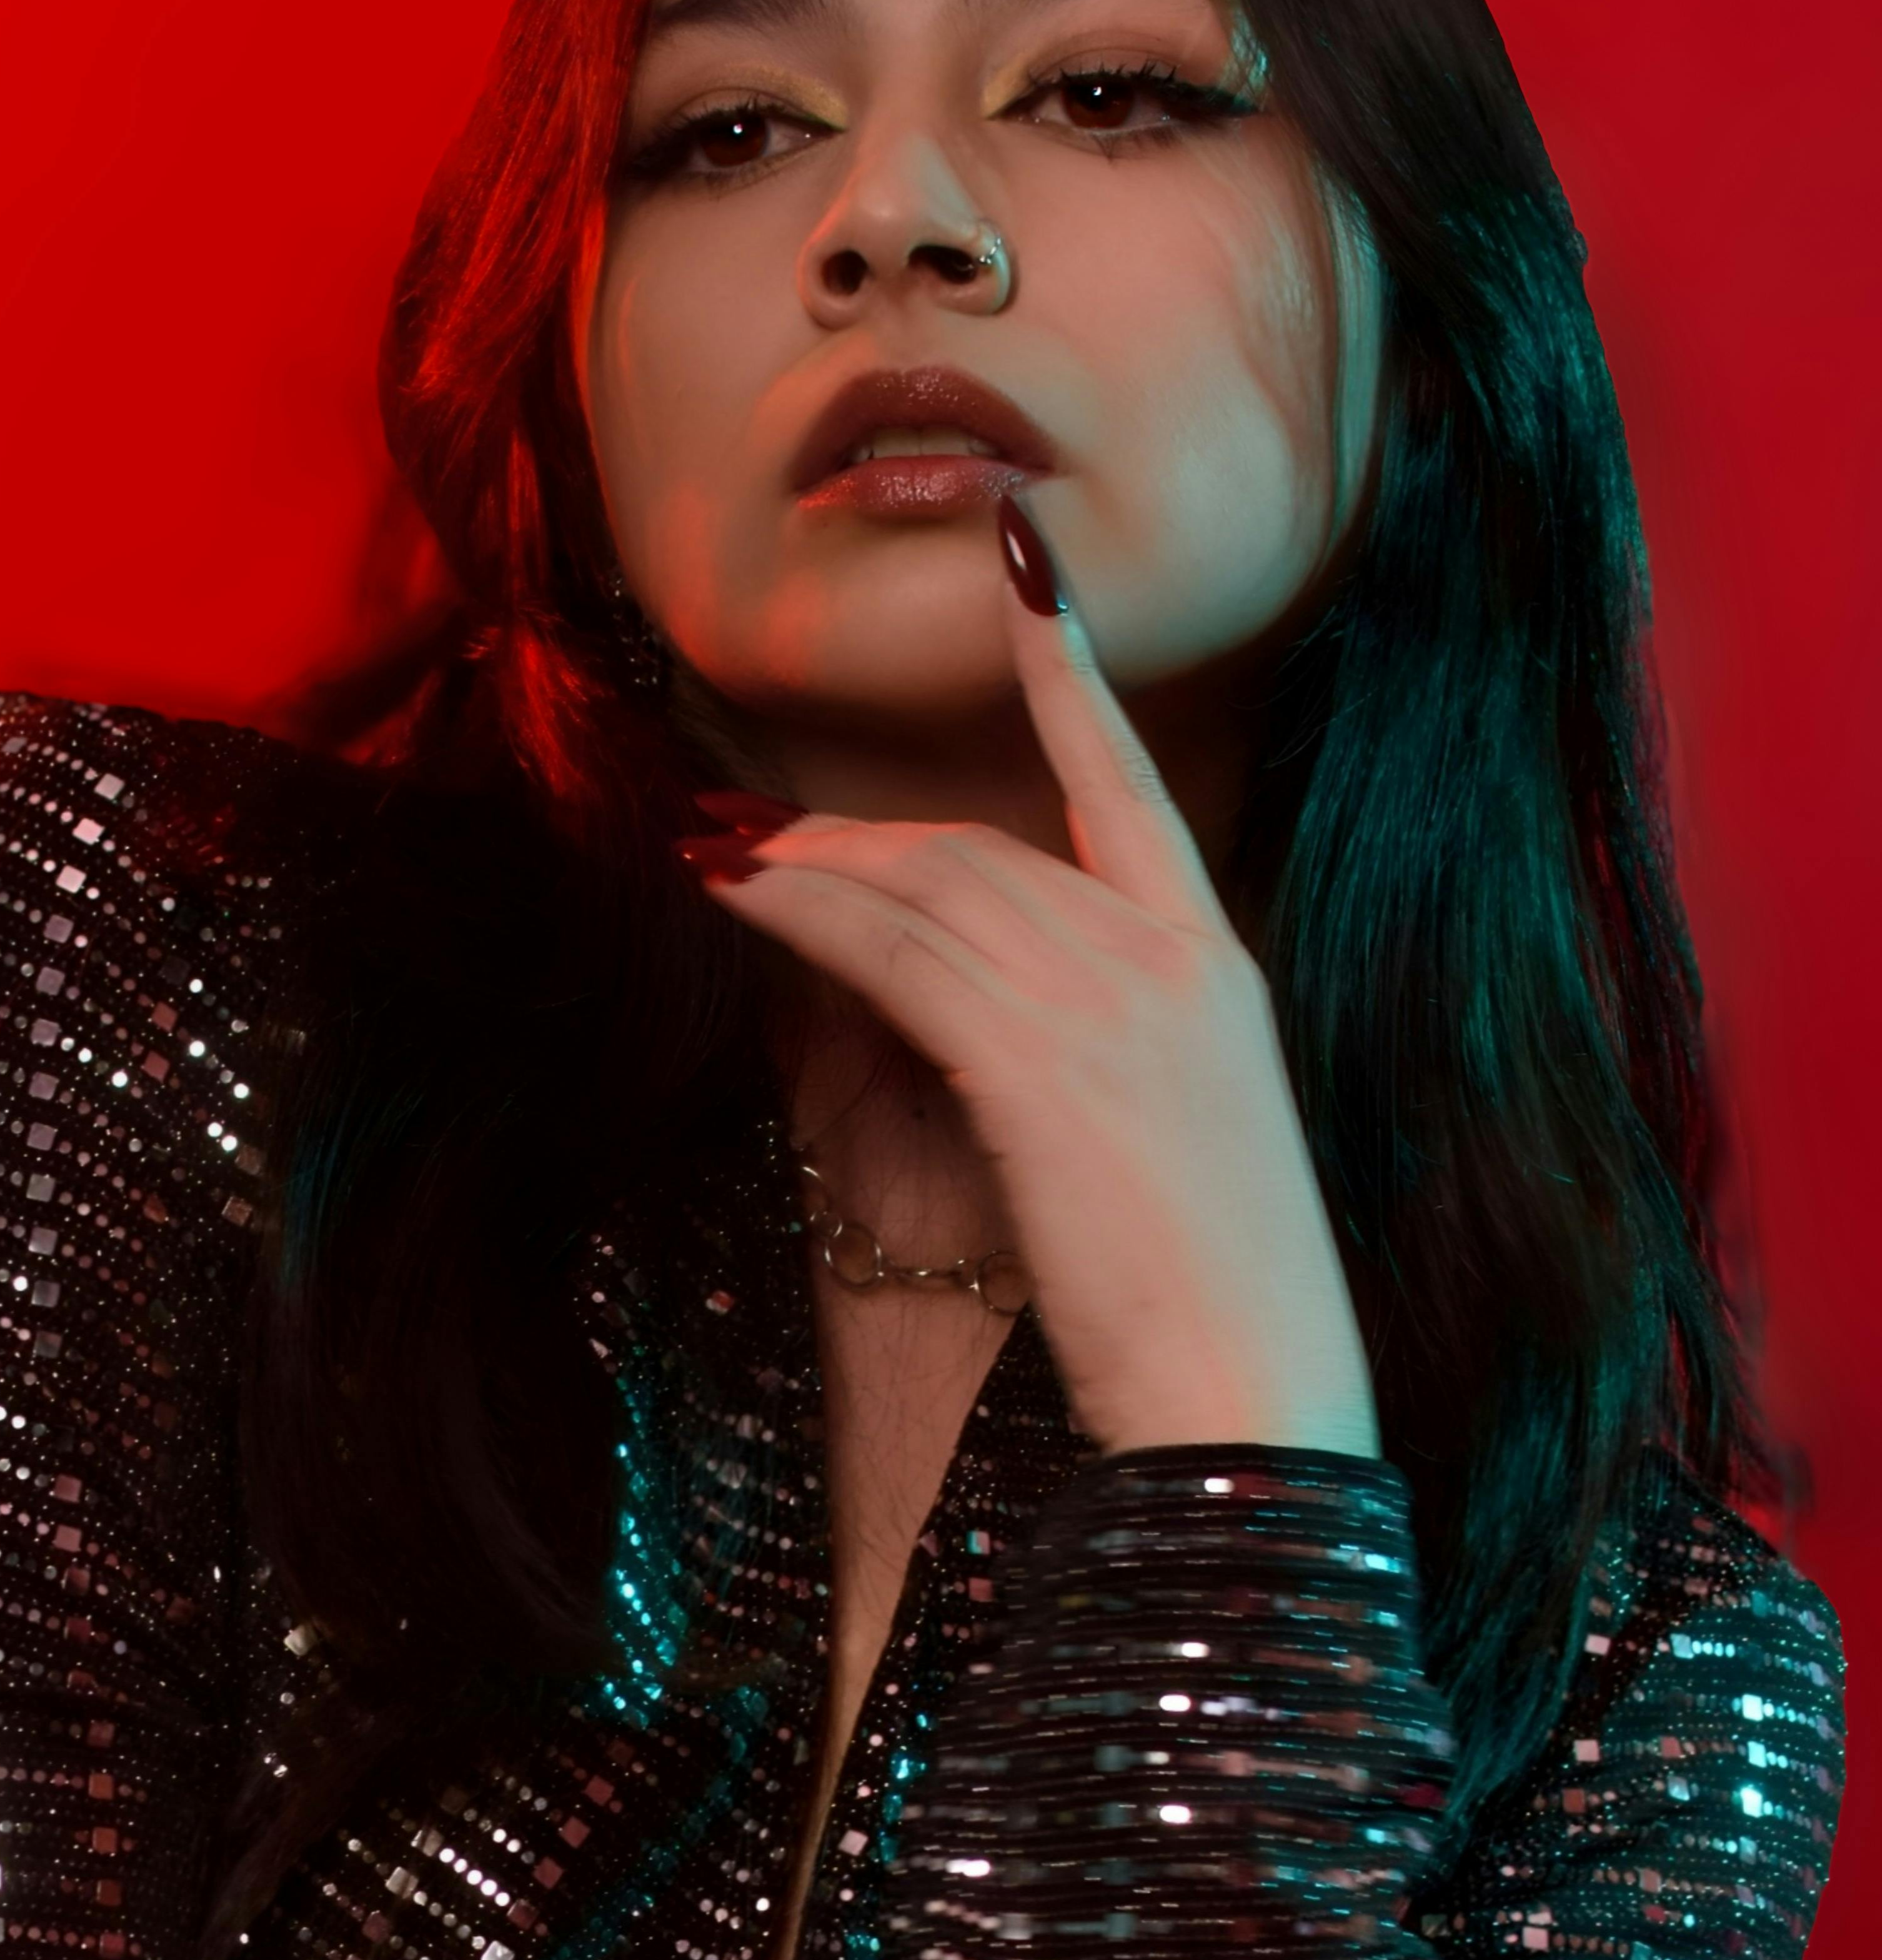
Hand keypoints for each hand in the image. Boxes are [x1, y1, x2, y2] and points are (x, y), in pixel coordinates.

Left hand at [682, 503, 1379, 1461]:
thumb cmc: (1215, 1300)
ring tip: (713, 856)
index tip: (1023, 560)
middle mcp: (1166, 960)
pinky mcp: (1039, 1064)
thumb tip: (986, 1021)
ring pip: (925, 890)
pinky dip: (804, 918)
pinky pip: (896, 955)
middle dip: (847, 833)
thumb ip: (1096, 1057)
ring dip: (803, 868)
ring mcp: (1107, 1005)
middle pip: (979, 846)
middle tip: (741, 825)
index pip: (1130, 782)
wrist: (1246, 1399)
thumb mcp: (1178, 1144)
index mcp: (1217, 966)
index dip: (1067, 667)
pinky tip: (736, 899)